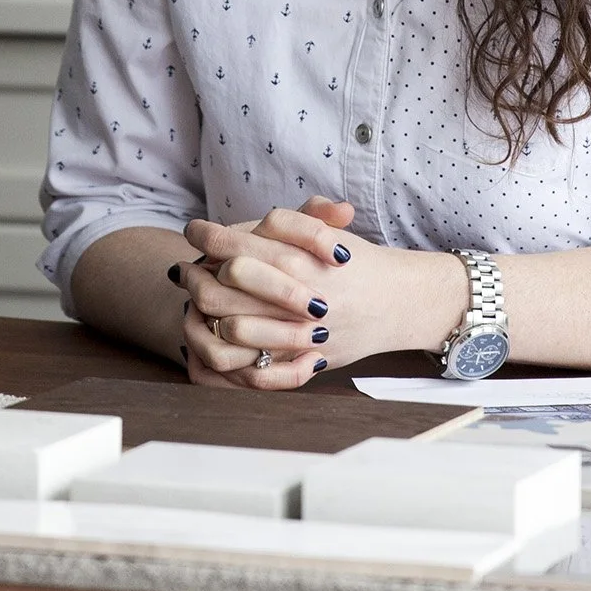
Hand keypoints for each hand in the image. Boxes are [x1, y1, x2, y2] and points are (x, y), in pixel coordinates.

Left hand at [177, 197, 460, 389]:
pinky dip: (232, 355)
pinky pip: (256, 367)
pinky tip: (222, 338)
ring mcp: (302, 331)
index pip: (235, 243)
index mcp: (300, 257)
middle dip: (198, 275)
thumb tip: (234, 229)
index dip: (206, 234)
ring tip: (197, 302)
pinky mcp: (307, 359)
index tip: (194, 230)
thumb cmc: (359, 263)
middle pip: (224, 286)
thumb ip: (285, 223)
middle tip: (187, 269)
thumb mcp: (327, 230)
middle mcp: (299, 294)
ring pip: (233, 327)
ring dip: (208, 315)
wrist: (403, 301)